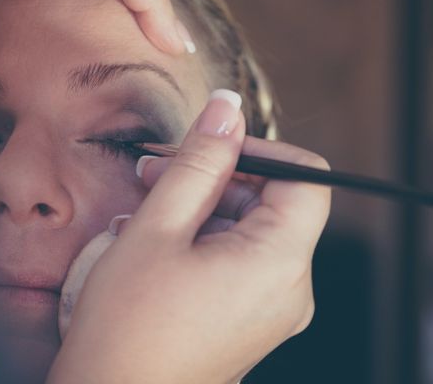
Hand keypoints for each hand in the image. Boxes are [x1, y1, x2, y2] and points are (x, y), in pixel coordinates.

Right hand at [47, 91, 330, 383]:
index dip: (257, 150)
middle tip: (157, 170)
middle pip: (273, 202)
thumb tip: (227, 108)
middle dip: (217, 176)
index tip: (207, 147)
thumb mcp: (158, 227)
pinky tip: (158, 236)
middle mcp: (289, 288)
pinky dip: (204, 236)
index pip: (305, 178)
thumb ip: (199, 161)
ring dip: (202, 204)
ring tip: (147, 202)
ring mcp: (272, 307)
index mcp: (278, 262)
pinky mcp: (251, 316)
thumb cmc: (127, 324)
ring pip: (251, 228)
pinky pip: (240, 258)